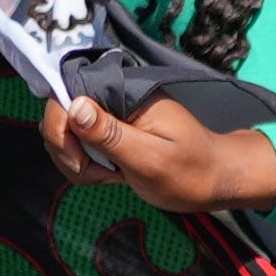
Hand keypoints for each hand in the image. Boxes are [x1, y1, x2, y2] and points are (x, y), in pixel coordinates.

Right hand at [41, 97, 275, 217]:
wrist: (214, 180)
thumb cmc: (190, 172)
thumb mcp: (150, 158)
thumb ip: (111, 134)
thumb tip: (75, 105)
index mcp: (125, 94)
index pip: (67, 94)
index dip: (61, 129)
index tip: (80, 162)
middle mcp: (114, 99)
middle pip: (60, 117)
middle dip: (69, 152)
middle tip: (102, 175)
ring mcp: (111, 116)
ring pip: (66, 135)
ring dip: (78, 163)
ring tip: (112, 176)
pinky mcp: (110, 133)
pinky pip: (79, 147)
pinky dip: (87, 167)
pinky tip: (112, 176)